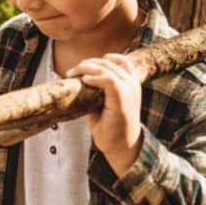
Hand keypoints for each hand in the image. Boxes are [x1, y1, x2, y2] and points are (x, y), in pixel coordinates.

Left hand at [66, 54, 143, 174]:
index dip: (106, 58)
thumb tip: (80, 81)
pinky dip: (95, 78)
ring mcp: (129, 90)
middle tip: (73, 71)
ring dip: (87, 68)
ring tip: (73, 73)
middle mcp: (133, 85)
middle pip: (110, 62)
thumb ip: (98, 91)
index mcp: (132, 85)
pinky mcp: (122, 98)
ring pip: (107, 68)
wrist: (121, 146)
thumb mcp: (105, 104)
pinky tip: (84, 81)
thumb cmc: (112, 127)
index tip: (88, 63)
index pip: (122, 61)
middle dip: (88, 63)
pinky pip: (109, 80)